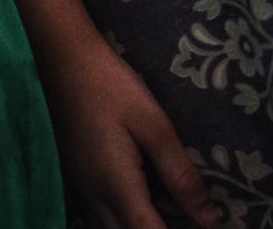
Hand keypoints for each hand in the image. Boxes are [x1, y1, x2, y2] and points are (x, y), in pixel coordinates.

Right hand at [46, 38, 220, 228]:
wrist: (63, 60)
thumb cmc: (111, 86)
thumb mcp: (154, 125)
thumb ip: (180, 175)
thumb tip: (210, 218)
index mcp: (116, 186)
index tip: (206, 226)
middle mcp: (93, 199)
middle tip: (189, 218)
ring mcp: (79, 195)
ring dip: (140, 227)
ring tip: (168, 214)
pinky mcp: (74, 185)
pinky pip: (99, 222)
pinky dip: (123, 223)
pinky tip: (142, 207)